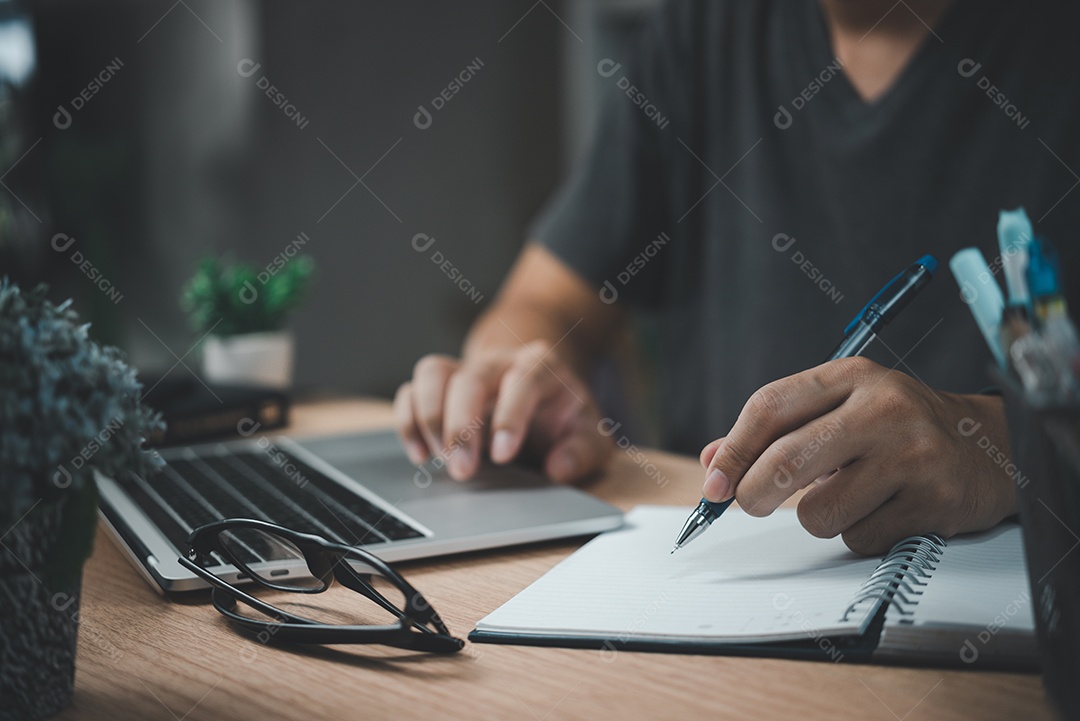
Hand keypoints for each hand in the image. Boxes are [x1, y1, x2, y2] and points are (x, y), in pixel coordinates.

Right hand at [393, 342, 611, 482]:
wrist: (543, 390)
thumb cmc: (565, 416)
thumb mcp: (592, 433)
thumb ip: (583, 450)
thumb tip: (559, 467)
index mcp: (542, 366)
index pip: (523, 380)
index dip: (510, 416)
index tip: (502, 455)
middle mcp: (500, 362)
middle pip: (471, 377)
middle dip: (461, 426)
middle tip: (462, 471)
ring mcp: (466, 369)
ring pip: (433, 372)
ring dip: (429, 417)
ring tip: (439, 458)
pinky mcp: (440, 385)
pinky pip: (411, 389)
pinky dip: (409, 421)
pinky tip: (420, 453)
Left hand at [699, 357, 1018, 554]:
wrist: (989, 446)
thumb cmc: (898, 426)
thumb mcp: (839, 407)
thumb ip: (776, 431)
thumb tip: (715, 464)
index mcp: (851, 376)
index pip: (770, 407)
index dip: (732, 451)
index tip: (715, 485)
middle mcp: (883, 409)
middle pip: (786, 461)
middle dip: (753, 494)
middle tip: (751, 504)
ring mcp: (912, 455)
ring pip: (819, 512)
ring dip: (818, 518)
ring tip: (848, 497)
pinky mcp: (934, 501)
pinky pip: (859, 538)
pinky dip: (859, 534)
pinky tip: (884, 510)